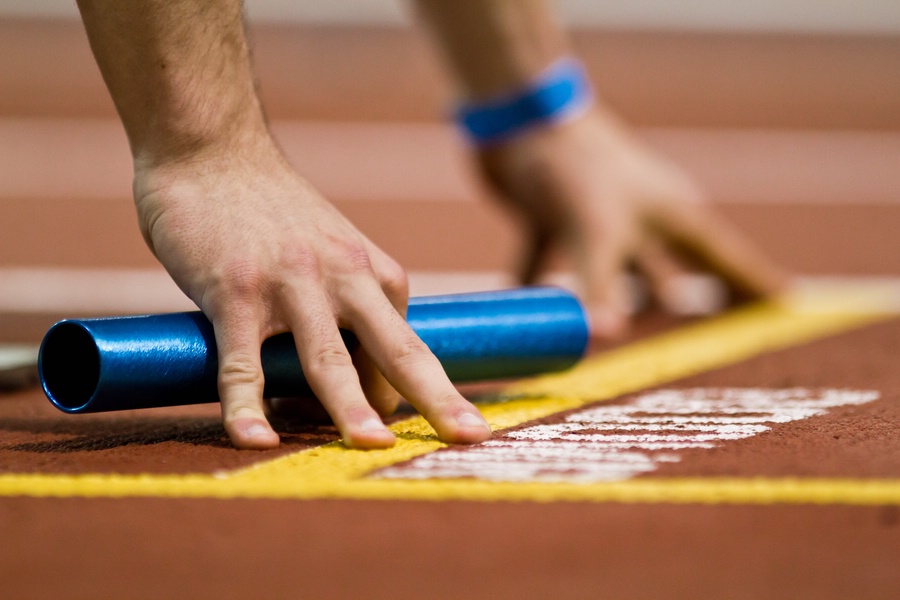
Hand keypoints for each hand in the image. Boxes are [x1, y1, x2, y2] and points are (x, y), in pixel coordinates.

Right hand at [133, 136, 491, 448]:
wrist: (212, 150)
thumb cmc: (271, 213)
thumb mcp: (329, 251)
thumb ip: (343, 307)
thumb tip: (340, 383)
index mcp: (375, 273)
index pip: (400, 351)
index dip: (395, 397)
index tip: (380, 426)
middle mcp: (344, 278)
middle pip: (397, 351)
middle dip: (437, 398)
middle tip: (470, 438)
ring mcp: (290, 285)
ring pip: (327, 358)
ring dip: (351, 407)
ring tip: (373, 448)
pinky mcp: (235, 292)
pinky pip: (243, 362)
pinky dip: (247, 404)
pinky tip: (254, 439)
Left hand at [475, 109, 789, 335]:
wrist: (519, 117)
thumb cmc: (575, 163)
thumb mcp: (596, 231)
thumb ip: (602, 289)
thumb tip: (607, 341)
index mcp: (672, 214)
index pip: (726, 259)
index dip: (754, 283)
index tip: (788, 305)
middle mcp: (641, 220)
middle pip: (668, 279)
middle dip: (677, 313)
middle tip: (692, 348)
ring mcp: (595, 221)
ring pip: (610, 277)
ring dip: (608, 306)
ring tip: (617, 341)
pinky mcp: (552, 222)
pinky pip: (549, 266)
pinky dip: (540, 292)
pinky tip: (533, 320)